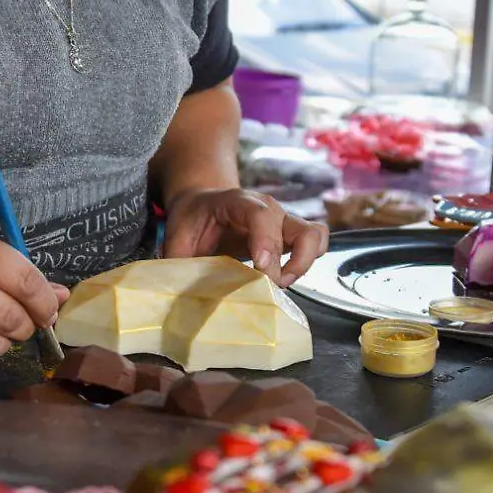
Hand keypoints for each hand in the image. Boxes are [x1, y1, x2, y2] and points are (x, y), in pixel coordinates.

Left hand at [161, 188, 328, 286]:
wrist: (203, 203)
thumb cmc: (192, 220)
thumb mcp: (177, 237)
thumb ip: (177, 260)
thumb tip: (176, 290)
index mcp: (239, 202)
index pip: (261, 217)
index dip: (266, 242)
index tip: (262, 269)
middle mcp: (269, 208)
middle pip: (300, 228)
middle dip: (293, 262)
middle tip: (272, 285)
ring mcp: (283, 220)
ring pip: (315, 235)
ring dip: (305, 262)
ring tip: (282, 282)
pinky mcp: (290, 233)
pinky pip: (316, 241)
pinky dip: (309, 260)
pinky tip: (286, 276)